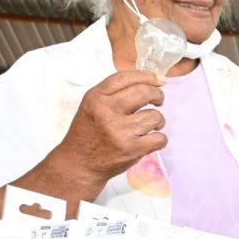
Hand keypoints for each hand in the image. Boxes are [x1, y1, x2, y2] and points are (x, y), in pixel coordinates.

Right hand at [52, 70, 166, 186]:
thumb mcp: (92, 105)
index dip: (147, 76)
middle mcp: (107, 112)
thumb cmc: (89, 132)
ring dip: (158, 120)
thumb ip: (115, 92)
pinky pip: (160, 138)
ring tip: (148, 125)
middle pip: (145, 92)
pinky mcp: (132, 149)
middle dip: (157, 95)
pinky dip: (159, 138)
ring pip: (155, 116)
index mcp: (96, 98)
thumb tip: (155, 80)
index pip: (126, 78)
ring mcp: (120, 131)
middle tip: (157, 100)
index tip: (160, 79)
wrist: (79, 163)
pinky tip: (149, 139)